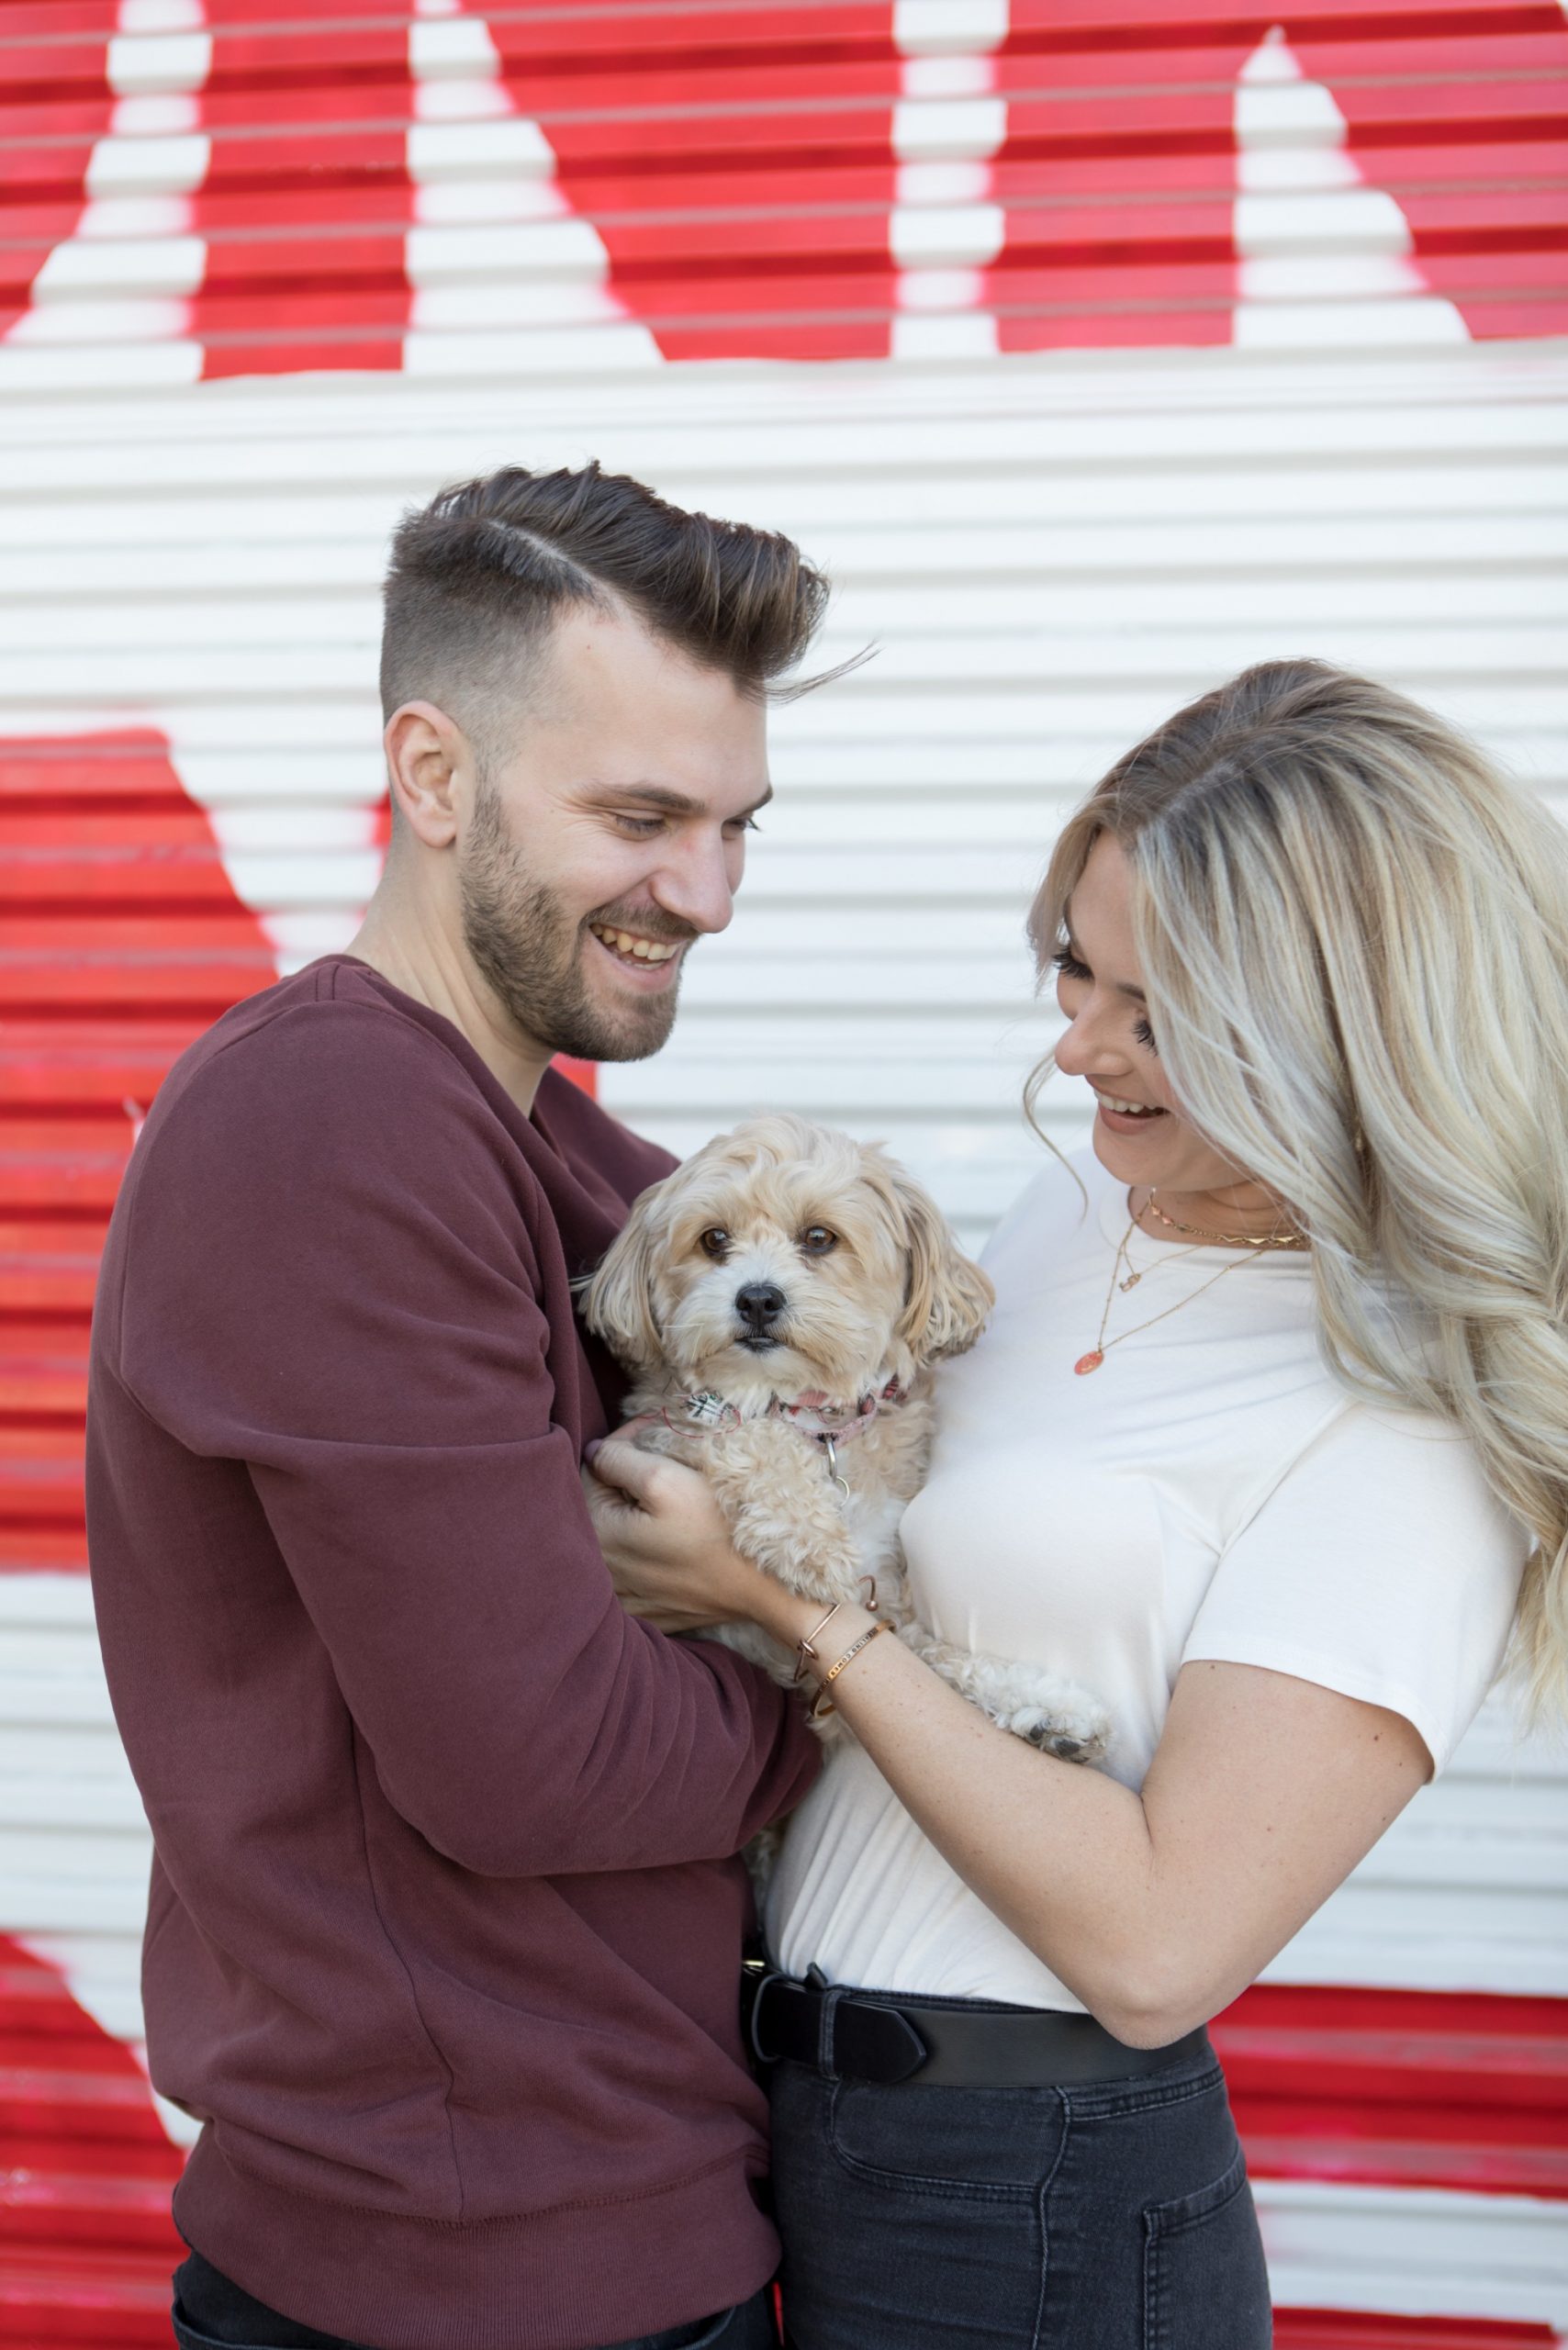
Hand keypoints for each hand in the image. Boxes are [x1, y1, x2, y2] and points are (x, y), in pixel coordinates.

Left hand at [584, 1438, 809, 1640]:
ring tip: (675, 1493)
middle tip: (668, 1457)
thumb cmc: (717, 1529)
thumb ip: (617, 1459)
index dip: (624, 1443)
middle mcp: (601, 1574)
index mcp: (597, 1538)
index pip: (593, 1470)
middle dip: (629, 1474)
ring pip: (620, 1532)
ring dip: (638, 1507)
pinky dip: (650, 1542)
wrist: (766, 1585)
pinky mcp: (649, 1609)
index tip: (655, 1428)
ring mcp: (625, 1597)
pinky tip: (678, 1534)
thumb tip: (594, 1451)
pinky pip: (638, 1564)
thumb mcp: (664, 1480)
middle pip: (605, 1502)